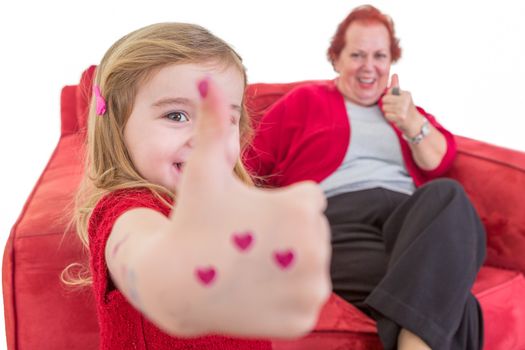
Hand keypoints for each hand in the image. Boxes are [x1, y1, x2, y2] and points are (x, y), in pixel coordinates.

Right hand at [165, 78, 331, 337]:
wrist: (175, 283)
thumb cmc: (192, 220)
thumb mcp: (204, 169)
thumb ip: (214, 123)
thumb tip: (206, 80)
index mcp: (303, 208)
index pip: (310, 202)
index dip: (278, 208)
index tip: (249, 220)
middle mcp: (317, 249)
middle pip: (313, 236)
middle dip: (286, 238)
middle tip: (247, 245)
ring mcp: (312, 289)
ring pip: (312, 267)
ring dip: (289, 267)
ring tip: (252, 267)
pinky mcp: (304, 319)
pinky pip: (306, 301)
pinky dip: (287, 298)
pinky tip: (257, 292)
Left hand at [381, 74, 424, 135]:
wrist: (414, 123)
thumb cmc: (406, 109)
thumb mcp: (402, 96)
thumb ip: (396, 86)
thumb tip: (394, 74)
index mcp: (406, 94)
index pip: (388, 92)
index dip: (389, 98)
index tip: (395, 102)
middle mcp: (405, 100)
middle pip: (384, 100)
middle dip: (386, 105)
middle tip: (394, 109)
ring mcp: (403, 109)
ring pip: (384, 108)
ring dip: (388, 112)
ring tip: (395, 113)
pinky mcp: (400, 117)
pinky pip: (386, 115)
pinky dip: (389, 118)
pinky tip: (396, 118)